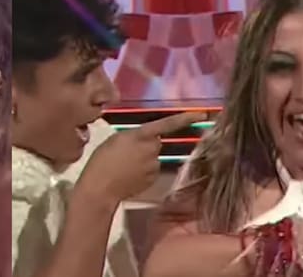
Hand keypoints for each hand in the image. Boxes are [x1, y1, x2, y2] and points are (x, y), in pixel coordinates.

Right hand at [76, 111, 206, 204]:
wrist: (101, 187)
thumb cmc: (102, 159)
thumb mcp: (115, 139)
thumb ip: (134, 136)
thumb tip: (143, 140)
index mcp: (141, 135)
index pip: (168, 124)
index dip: (185, 118)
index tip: (202, 115)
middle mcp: (152, 149)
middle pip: (156, 142)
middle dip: (147, 144)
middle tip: (127, 151)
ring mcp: (154, 165)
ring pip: (153, 157)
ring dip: (144, 159)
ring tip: (124, 165)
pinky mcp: (153, 179)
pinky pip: (151, 170)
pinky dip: (143, 171)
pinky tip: (128, 175)